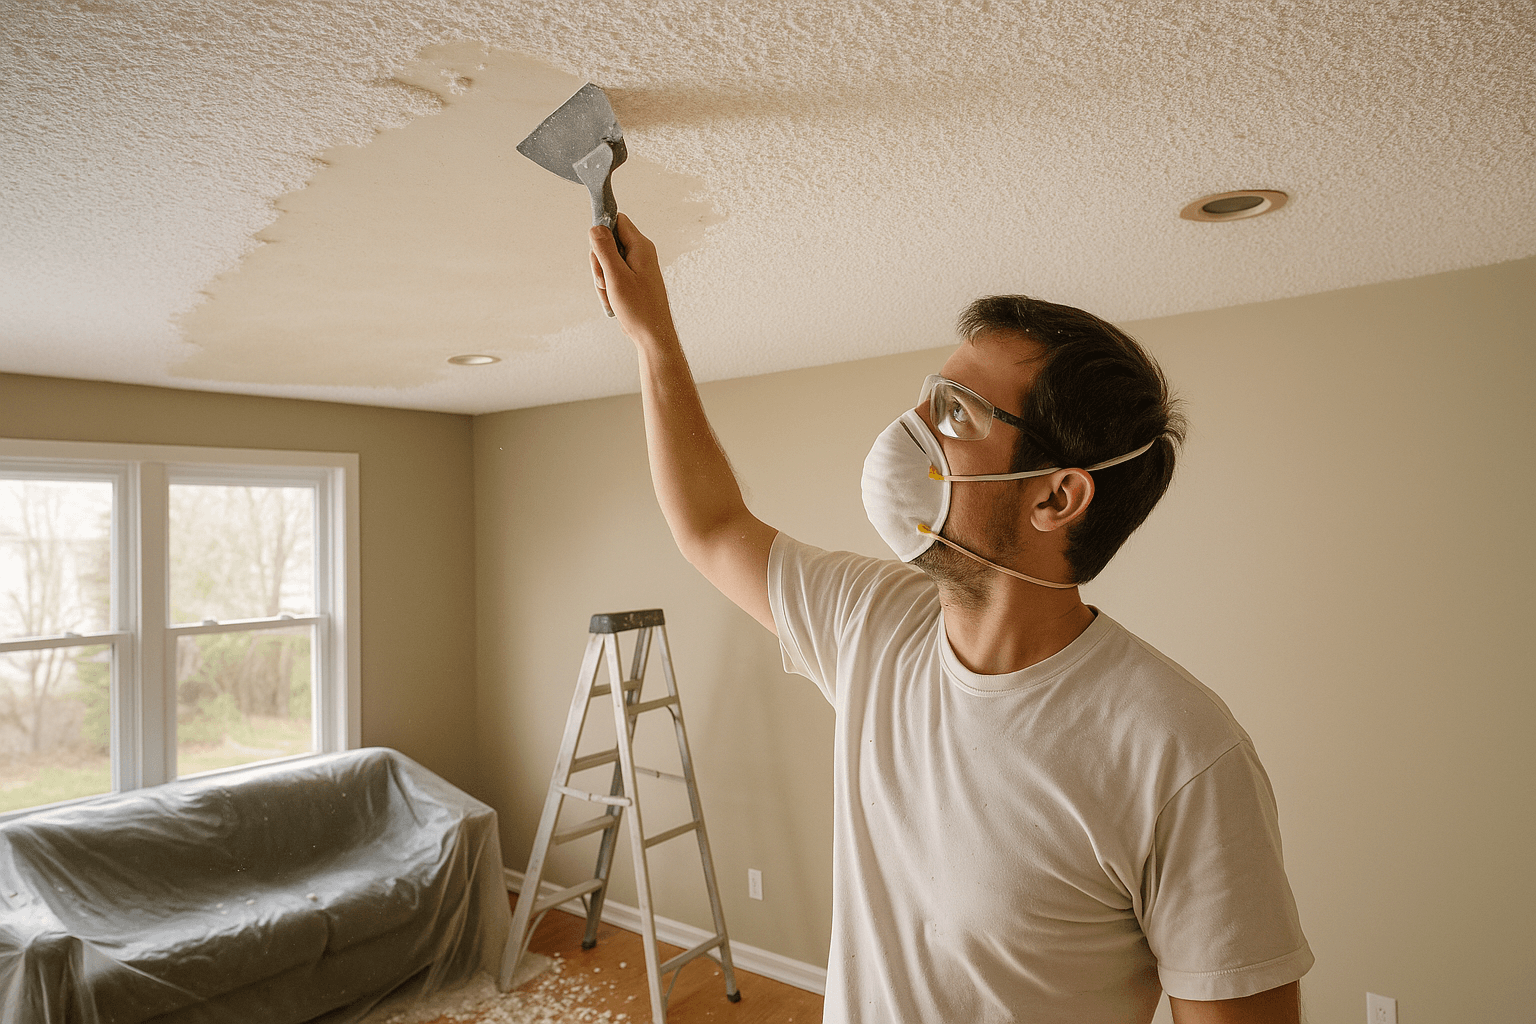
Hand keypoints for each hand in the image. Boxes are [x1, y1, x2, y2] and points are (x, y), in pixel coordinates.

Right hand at [590, 214, 677, 345]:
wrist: (651, 334)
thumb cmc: (638, 308)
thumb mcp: (616, 276)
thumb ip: (605, 249)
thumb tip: (596, 226)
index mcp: (640, 246)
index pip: (617, 220)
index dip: (602, 230)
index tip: (596, 249)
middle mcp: (640, 253)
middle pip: (608, 241)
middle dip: (600, 262)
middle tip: (605, 280)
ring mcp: (637, 266)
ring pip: (608, 260)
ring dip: (602, 277)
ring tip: (611, 294)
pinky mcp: (633, 278)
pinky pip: (612, 274)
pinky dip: (608, 286)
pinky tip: (613, 300)